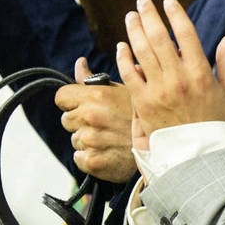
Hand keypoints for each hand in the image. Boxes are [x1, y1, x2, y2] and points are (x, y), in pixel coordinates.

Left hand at [58, 59, 136, 182]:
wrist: (162, 144)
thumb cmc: (142, 114)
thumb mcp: (122, 88)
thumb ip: (94, 78)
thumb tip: (79, 62)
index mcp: (95, 96)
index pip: (61, 97)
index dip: (70, 100)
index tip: (81, 105)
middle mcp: (90, 117)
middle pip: (66, 119)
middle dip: (79, 121)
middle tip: (102, 123)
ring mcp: (91, 141)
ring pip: (75, 139)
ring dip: (87, 140)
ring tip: (109, 137)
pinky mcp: (93, 162)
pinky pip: (79, 158)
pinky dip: (90, 157)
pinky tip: (107, 152)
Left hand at [116, 0, 224, 133]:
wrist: (198, 157)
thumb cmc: (217, 126)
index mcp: (201, 73)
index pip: (186, 34)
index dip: (176, 14)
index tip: (169, 1)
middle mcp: (178, 79)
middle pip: (158, 37)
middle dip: (149, 15)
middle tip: (143, 2)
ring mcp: (158, 91)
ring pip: (141, 52)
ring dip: (134, 30)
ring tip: (131, 17)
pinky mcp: (143, 104)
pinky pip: (129, 75)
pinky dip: (124, 58)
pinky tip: (122, 46)